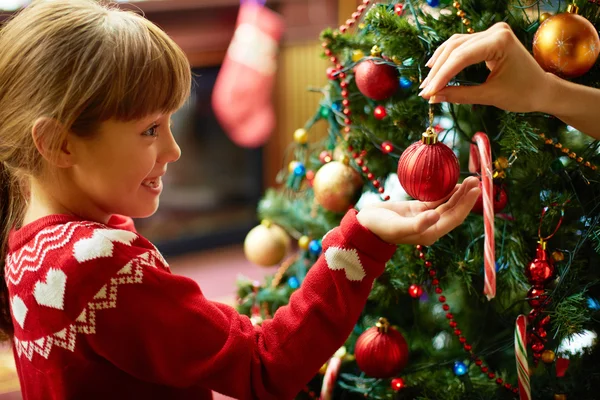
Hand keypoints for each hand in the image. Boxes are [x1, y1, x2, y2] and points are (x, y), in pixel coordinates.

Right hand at [356, 176, 480, 245]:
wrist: (364, 225)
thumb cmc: (379, 228)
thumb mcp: (397, 227)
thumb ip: (417, 224)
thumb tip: (436, 216)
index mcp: (429, 233)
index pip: (454, 218)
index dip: (466, 204)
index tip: (476, 190)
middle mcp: (430, 226)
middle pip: (453, 210)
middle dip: (466, 196)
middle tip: (476, 179)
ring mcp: (424, 217)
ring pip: (446, 204)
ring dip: (458, 193)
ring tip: (469, 179)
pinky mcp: (417, 209)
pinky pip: (435, 199)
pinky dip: (445, 191)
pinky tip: (452, 182)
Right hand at [419, 22, 550, 112]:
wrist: (543, 89)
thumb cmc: (522, 94)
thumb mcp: (489, 96)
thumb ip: (459, 95)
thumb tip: (433, 97)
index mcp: (500, 41)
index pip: (461, 57)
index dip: (441, 76)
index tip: (427, 93)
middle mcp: (495, 31)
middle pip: (455, 48)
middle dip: (438, 71)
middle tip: (424, 91)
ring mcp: (492, 32)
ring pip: (455, 45)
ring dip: (439, 64)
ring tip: (427, 83)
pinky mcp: (488, 39)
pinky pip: (462, 46)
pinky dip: (448, 59)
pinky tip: (436, 69)